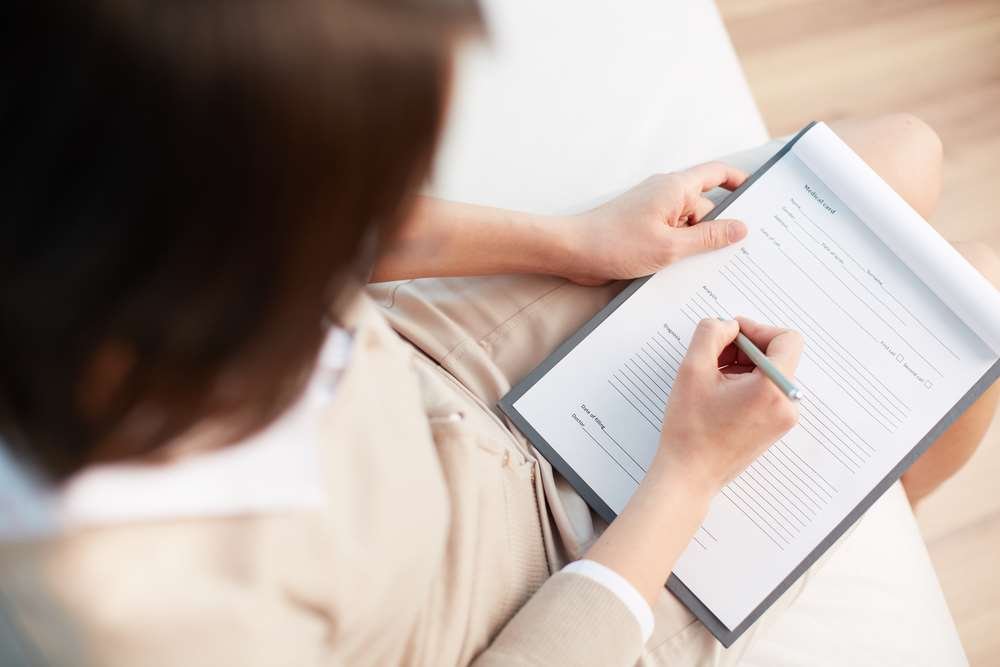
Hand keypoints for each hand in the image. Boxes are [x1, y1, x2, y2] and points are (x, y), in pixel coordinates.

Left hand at [558, 163, 748, 285]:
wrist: (572, 252)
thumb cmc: (615, 243)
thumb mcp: (671, 246)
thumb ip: (709, 238)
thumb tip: (740, 228)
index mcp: (676, 188)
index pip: (718, 174)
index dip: (741, 182)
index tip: (759, 198)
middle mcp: (666, 195)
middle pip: (706, 208)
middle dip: (720, 229)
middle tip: (739, 253)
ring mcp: (653, 212)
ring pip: (689, 226)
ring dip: (697, 246)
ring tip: (707, 268)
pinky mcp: (643, 229)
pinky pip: (672, 236)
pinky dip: (680, 250)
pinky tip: (684, 271)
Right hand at [656, 317, 802, 494]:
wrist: (690, 474)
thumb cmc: (690, 430)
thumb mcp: (692, 370)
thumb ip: (710, 334)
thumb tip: (727, 325)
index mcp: (772, 389)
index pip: (787, 339)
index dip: (758, 329)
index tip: (732, 335)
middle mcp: (786, 404)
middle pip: (778, 355)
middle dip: (746, 348)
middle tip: (715, 356)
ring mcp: (783, 418)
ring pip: (771, 372)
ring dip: (743, 366)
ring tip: (713, 378)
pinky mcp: (775, 427)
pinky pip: (768, 391)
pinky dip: (746, 383)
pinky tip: (719, 393)